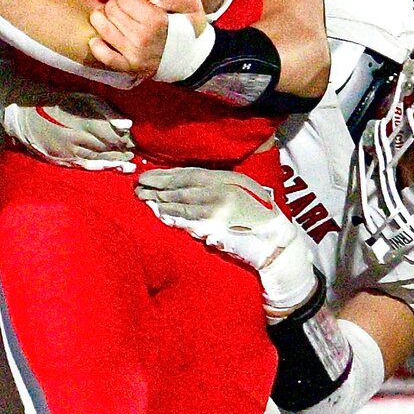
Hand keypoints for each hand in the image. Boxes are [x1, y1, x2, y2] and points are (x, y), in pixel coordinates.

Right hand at [1, 88, 135, 170]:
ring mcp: (69, 151)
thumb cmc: (54, 100)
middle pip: (106, 148)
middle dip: (121, 150)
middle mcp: (77, 139)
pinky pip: (85, 165)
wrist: (24, 111)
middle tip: (132, 151)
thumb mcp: (79, 98)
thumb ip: (103, 110)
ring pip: (98, 158)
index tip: (132, 139)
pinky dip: (100, 167)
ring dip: (114, 160)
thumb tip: (126, 124)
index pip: (111, 135)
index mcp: (83, 122)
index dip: (124, 138)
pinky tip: (111, 168)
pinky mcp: (61, 158)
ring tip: (127, 163)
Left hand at [87, 0, 206, 78]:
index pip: (124, 1)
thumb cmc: (188, 30)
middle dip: (112, 7)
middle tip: (117, 10)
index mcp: (156, 21)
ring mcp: (135, 54)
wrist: (190, 59)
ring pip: (105, 31)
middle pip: (112, 13)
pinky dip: (98, 48)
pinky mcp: (130, 67)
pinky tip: (95, 40)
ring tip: (103, 17)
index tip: (130, 3)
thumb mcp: (193, 8)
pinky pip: (107, 58)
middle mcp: (143, 38)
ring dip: (100, 21)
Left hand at [135, 167, 317, 315]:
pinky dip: (171, 218)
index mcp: (225, 179)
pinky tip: (159, 215)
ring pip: (180, 206)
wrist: (276, 239)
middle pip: (179, 189)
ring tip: (143, 200)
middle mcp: (218, 194)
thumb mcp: (241, 186)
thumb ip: (215, 182)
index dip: (164, 175)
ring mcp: (215, 213)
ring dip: (158, 203)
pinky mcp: (214, 231)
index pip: (187, 174)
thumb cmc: (257, 211)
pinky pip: (186, 223)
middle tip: (137, 188)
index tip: (146, 176)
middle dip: (156, 188)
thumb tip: (182, 182)